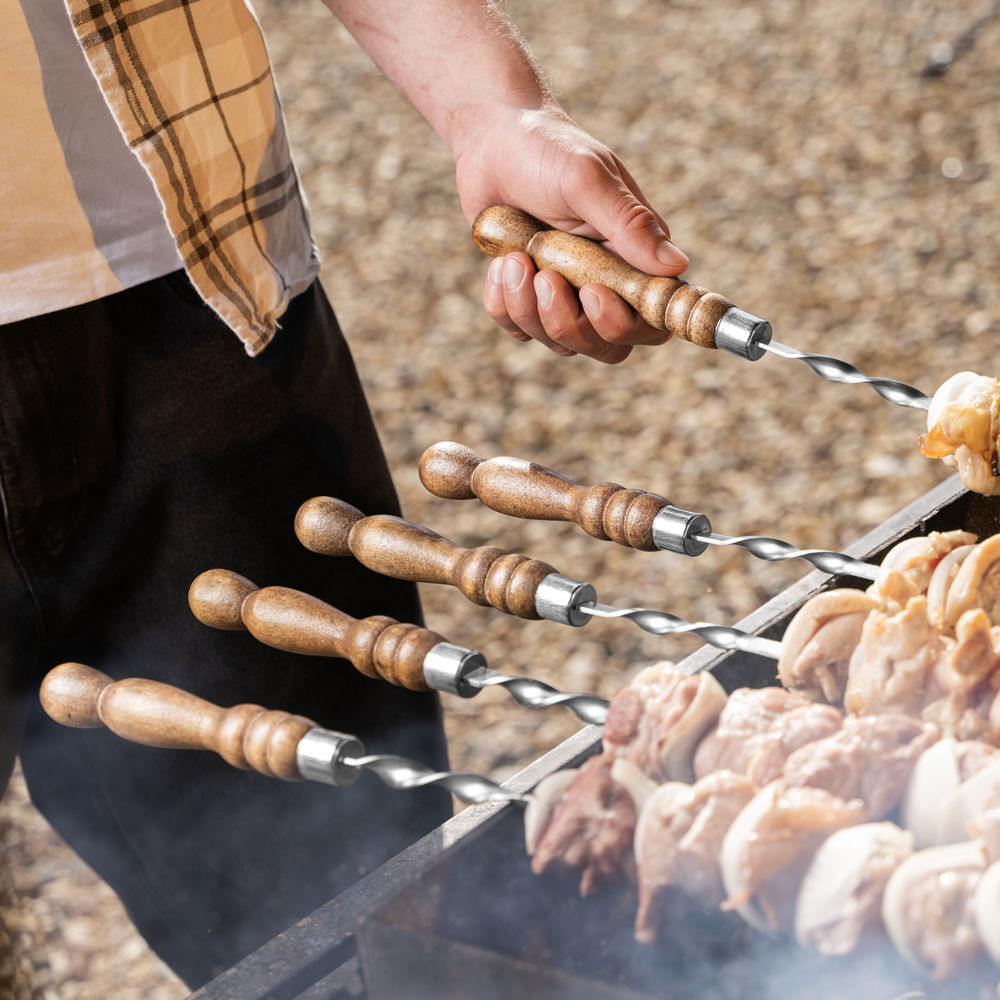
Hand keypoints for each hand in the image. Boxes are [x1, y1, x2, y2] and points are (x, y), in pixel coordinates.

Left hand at [453, 106, 687, 363]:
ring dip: (529, 309)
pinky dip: (504, 304)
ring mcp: (567, 295)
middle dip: (570, 323)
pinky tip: (501, 263)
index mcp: (636, 257)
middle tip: (547, 278)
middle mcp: (607, 283)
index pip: (652, 319)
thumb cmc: (548, 150)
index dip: (627, 324)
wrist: (492, 139)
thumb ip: (629, 224)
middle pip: (606, 346)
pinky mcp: (528, 298)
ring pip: (560, 342)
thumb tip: (676, 266)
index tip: (594, 293)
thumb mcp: (588, 180)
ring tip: (516, 258)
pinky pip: (519, 330)